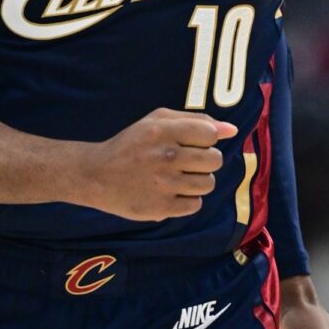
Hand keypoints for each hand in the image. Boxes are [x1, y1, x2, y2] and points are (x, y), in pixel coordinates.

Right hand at [77, 108, 235, 220]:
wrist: (97, 175)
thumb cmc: (132, 144)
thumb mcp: (157, 121)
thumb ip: (196, 120)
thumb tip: (232, 130)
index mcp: (164, 131)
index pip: (210, 135)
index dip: (207, 140)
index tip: (193, 143)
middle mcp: (165, 156)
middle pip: (215, 160)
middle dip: (206, 160)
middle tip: (187, 162)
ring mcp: (163, 184)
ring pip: (208, 184)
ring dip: (198, 180)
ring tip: (179, 177)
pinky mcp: (161, 208)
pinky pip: (195, 205)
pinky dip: (187, 199)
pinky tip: (171, 192)